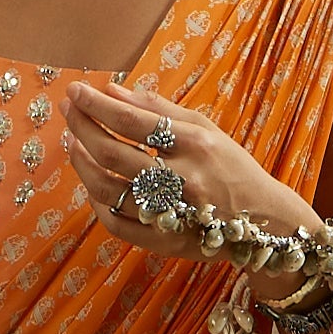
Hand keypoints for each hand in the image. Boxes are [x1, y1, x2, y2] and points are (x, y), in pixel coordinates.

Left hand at [64, 78, 316, 283]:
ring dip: (81, 164)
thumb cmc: (232, 167)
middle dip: (81, 127)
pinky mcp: (164, 243)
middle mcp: (182, 180)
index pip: (132, 120)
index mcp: (195, 144)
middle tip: (67, 109)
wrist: (265, 222)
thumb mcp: (206, 128)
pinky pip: (116, 223)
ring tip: (72, 142)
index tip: (76, 90)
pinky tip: (91, 183)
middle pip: (112, 152)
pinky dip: (97, 202)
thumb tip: (113, 91)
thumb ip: (159, 109)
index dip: (97, 104)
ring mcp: (171, 215)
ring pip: (107, 190)